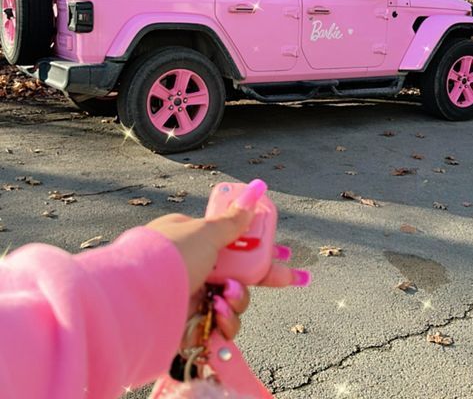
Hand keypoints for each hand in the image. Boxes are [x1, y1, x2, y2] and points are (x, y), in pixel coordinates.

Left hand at [146, 180, 309, 340]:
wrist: (138, 302)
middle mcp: (194, 267)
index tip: (285, 253)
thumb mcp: (207, 232)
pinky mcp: (193, 325)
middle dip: (263, 277)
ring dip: (237, 299)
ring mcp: (194, 296)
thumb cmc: (170, 258)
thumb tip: (256, 189)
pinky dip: (224, 322)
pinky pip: (223, 325)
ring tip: (223, 296)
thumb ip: (235, 219)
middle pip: (240, 272)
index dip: (261, 246)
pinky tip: (215, 316)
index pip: (235, 241)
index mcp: (194, 239)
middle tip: (292, 278)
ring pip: (236, 300)